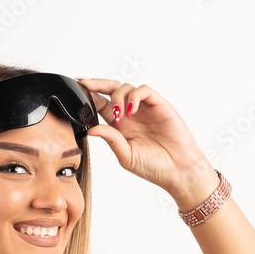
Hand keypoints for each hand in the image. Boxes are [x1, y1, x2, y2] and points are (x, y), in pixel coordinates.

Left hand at [78, 77, 218, 203]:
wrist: (178, 170)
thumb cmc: (154, 167)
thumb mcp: (126, 156)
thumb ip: (110, 140)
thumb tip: (91, 129)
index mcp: (120, 126)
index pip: (100, 105)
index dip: (89, 96)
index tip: (76, 91)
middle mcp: (131, 114)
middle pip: (110, 90)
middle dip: (96, 84)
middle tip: (84, 83)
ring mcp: (145, 108)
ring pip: (126, 88)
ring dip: (117, 97)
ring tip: (119, 115)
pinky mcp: (159, 105)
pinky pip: (143, 90)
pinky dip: (134, 96)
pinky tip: (131, 111)